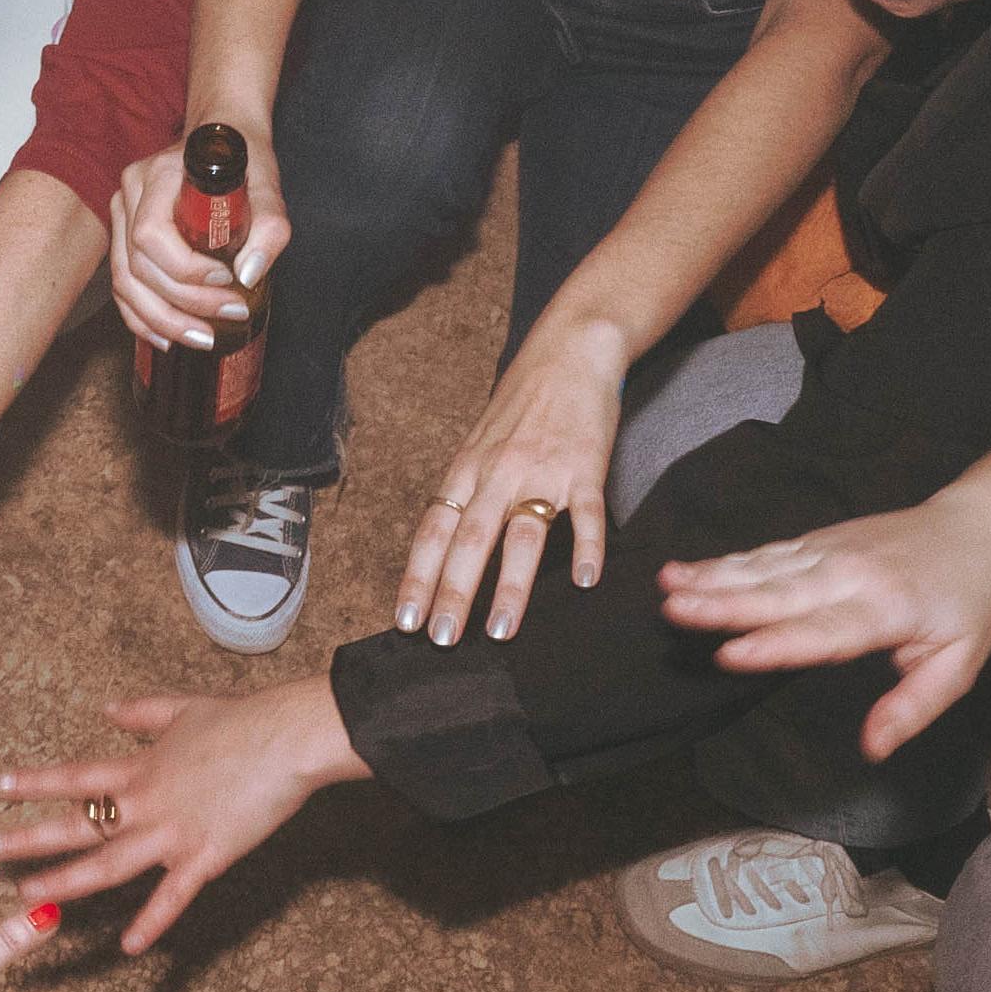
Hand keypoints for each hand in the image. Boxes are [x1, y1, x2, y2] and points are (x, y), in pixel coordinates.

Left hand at [0, 678, 362, 954]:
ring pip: (108, 865)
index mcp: (140, 768)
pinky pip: (172, 898)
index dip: (35, 783)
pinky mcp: (205, 858)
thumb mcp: (181, 707)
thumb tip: (107, 709)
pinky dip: (151, 924)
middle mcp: (146, 803)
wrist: (285, 740)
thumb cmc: (241, 720)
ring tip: (29, 896)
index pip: (75, 777)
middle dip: (32, 839)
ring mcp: (172, 834)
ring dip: (66, 882)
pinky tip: (129, 946)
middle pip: (79, 826)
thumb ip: (140, 712)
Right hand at [109, 134, 285, 352]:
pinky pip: (122, 284)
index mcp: (159, 176)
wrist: (220, 140)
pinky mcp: (122, 234)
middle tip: (229, 314)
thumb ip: (269, 228)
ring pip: (124, 281)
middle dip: (183, 302)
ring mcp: (121, 213)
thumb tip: (249, 275)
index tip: (228, 277)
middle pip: (137, 265)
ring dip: (162, 318)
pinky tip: (167, 336)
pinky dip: (141, 317)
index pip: (151, 235)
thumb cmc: (243, 160)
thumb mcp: (268, 187)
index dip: (185, 269)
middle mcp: (131, 193)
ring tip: (202, 338)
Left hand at [394, 318, 629, 647]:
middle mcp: (498, 473)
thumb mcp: (481, 442)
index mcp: (468, 470)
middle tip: (441, 640)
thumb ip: (469, 489)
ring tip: (500, 631)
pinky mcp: (586, 468)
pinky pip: (586, 514)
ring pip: (521, 536)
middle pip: (468, 541)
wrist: (569, 351)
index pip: (433, 530)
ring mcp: (542, 471)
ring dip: (510, 587)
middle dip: (452, 594)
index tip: (404, 619)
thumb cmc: (523, 403)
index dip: (417, 576)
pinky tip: (585, 581)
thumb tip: (446, 543)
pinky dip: (586, 548)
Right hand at [659, 493, 990, 760]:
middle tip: (673, 610)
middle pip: (779, 593)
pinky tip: (687, 569)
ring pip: (763, 568)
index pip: (824, 631)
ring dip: (710, 577)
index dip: (775, 644)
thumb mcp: (958, 667)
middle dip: (722, 603)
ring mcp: (830, 553)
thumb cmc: (968, 605)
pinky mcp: (817, 541)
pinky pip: (765, 554)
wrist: (976, 530)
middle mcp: (851, 576)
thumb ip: (911, 708)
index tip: (729, 654)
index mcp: (887, 610)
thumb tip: (872, 748)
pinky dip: (723, 562)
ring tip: (666, 585)